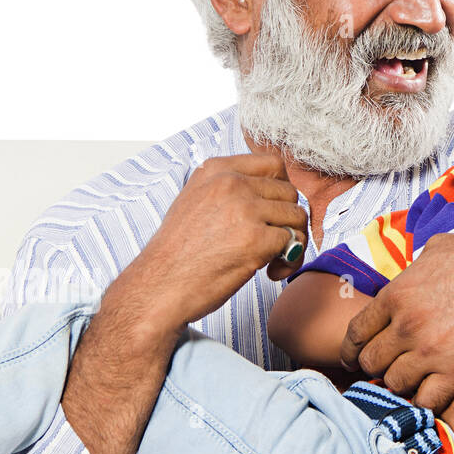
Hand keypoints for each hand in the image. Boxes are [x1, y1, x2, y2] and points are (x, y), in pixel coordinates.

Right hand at [124, 152, 307, 334]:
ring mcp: (244, 209)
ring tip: (273, 259)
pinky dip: (289, 260)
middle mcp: (230, 183)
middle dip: (287, 219)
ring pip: (296, 216)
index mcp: (216, 170)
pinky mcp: (256, 238)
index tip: (271, 212)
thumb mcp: (197, 201)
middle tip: (274, 243)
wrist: (157, 288)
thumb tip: (277, 189)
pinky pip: (294, 242)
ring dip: (293, 241)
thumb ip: (231, 189)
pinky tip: (271, 272)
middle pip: (289, 192)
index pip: (273, 164)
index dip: (280, 190)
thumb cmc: (179, 253)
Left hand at [339, 229, 453, 409]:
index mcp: (398, 293)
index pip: (357, 332)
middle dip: (376, 366)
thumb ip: (414, 267)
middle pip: (371, 361)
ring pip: (395, 383)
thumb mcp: (440, 247)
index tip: (356, 357)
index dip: (352, 349)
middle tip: (387, 367)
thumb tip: (408, 273)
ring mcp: (430, 350)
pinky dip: (427, 399)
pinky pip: (426, 400)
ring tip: (414, 378)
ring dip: (403, 382)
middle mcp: (407, 324)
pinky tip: (435, 390)